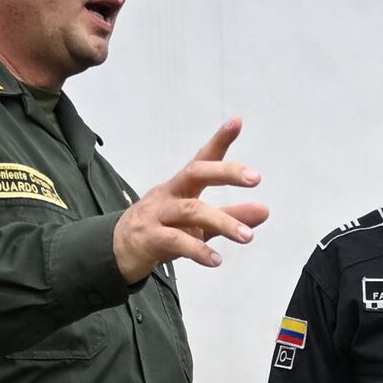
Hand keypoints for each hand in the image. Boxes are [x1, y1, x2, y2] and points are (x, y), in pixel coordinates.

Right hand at [113, 124, 269, 281]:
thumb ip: (230, 216)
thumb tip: (264, 211)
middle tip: (255, 177)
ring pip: (191, 211)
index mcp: (181, 186)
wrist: (118, 251)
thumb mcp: (199, 224)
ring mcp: (157, 214)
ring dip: (223, 222)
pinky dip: (198, 250)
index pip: (202, 159)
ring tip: (247, 236)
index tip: (237, 122)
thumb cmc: (162, 230)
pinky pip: (176, 241)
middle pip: (196, 173)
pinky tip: (216, 260)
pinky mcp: (149, 238)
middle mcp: (169, 194)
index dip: (219, 140)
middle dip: (226, 172)